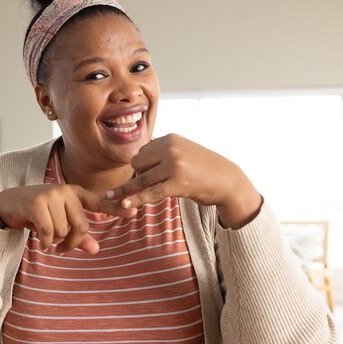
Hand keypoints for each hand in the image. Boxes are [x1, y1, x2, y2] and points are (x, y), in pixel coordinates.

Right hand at [0, 184, 136, 254]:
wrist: (7, 204)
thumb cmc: (37, 213)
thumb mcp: (59, 223)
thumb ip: (78, 236)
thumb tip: (96, 250)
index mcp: (75, 193)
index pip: (99, 202)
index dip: (116, 208)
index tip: (133, 212)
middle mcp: (66, 191)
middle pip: (81, 226)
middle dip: (71, 242)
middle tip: (61, 247)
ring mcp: (51, 195)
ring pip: (63, 231)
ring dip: (54, 240)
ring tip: (44, 234)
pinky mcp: (37, 204)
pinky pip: (48, 232)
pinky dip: (44, 242)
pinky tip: (39, 242)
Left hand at [105, 134, 261, 228]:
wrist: (228, 180)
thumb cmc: (203, 169)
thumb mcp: (183, 152)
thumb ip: (162, 153)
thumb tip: (136, 161)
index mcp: (170, 138)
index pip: (142, 151)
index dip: (142, 166)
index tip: (146, 177)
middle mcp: (171, 148)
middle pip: (137, 164)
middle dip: (138, 176)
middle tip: (147, 187)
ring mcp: (174, 165)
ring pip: (141, 178)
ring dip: (128, 190)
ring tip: (114, 198)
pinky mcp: (178, 183)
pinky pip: (151, 192)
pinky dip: (135, 199)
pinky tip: (123, 205)